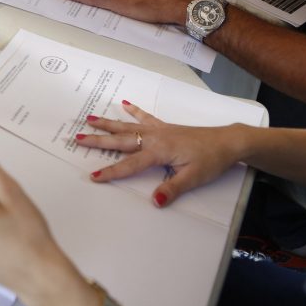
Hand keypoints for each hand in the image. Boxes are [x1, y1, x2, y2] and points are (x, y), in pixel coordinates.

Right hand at [80, 101, 241, 207]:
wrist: (227, 142)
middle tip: (77, 138)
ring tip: (89, 119)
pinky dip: (134, 111)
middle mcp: (154, 138)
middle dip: (98, 140)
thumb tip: (154, 202)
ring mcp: (159, 130)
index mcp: (158, 152)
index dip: (111, 172)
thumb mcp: (193, 178)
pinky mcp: (165, 127)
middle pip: (121, 140)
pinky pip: (146, 117)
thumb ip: (172, 189)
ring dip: (108, 123)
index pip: (129, 165)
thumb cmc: (211, 160)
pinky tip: (125, 104)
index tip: (94, 176)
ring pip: (128, 127)